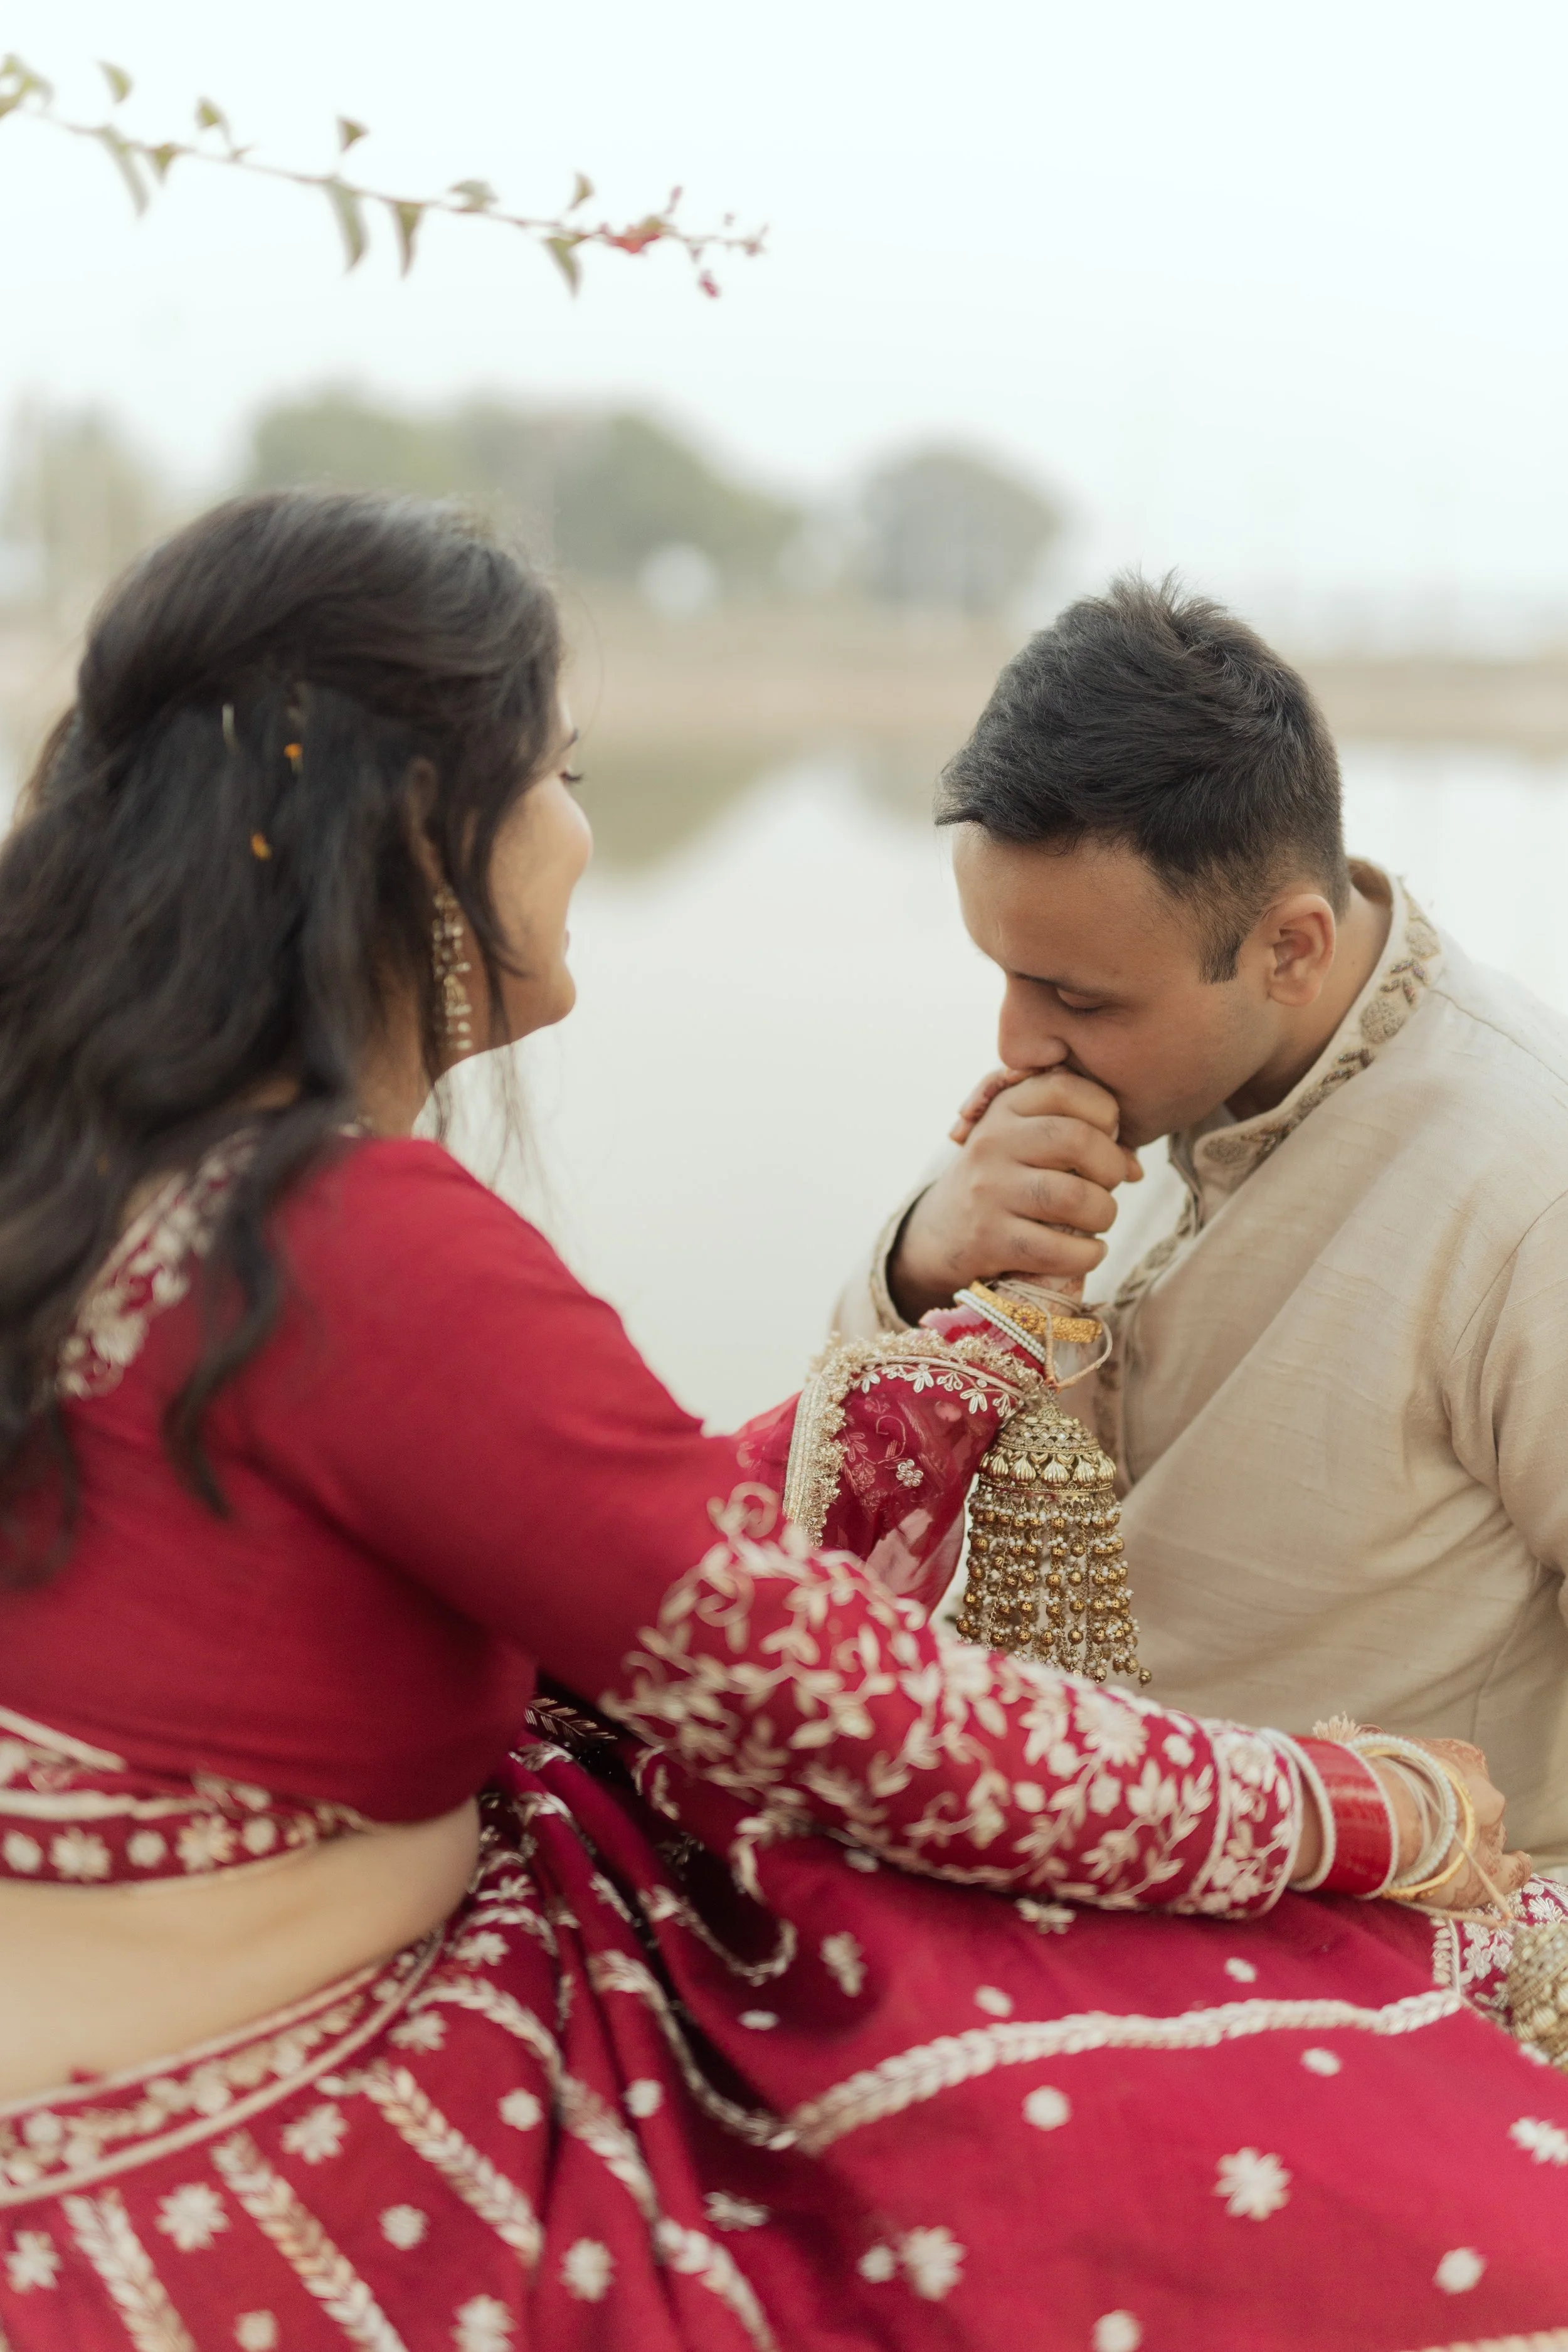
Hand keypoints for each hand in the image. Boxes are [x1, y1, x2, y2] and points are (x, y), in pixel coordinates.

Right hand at [889, 1062, 1143, 1321]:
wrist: (942, 1230)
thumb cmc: (1006, 1178)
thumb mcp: (1027, 1141)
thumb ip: (1081, 1137)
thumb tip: (1135, 1169)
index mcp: (1006, 1107)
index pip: (1067, 1088)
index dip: (1104, 1113)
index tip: (1106, 1137)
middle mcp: (993, 1142)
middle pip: (1077, 1140)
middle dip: (1110, 1167)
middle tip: (1107, 1185)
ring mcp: (988, 1190)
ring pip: (1073, 1197)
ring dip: (1104, 1214)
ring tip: (1100, 1220)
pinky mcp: (989, 1239)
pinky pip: (1057, 1249)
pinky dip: (1088, 1255)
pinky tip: (1090, 1252)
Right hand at [1381, 1736, 1532, 1912]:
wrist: (1389, 1817)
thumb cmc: (1379, 1780)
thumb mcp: (1388, 1751)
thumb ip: (1396, 1758)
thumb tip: (1374, 1753)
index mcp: (1464, 1758)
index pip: (1467, 1769)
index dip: (1449, 1785)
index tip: (1433, 1793)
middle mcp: (1485, 1791)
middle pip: (1481, 1805)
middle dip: (1463, 1815)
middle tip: (1436, 1826)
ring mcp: (1492, 1831)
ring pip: (1492, 1835)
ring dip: (1475, 1842)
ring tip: (1456, 1853)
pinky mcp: (1492, 1868)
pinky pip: (1514, 1870)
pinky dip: (1516, 1867)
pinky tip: (1518, 1863)